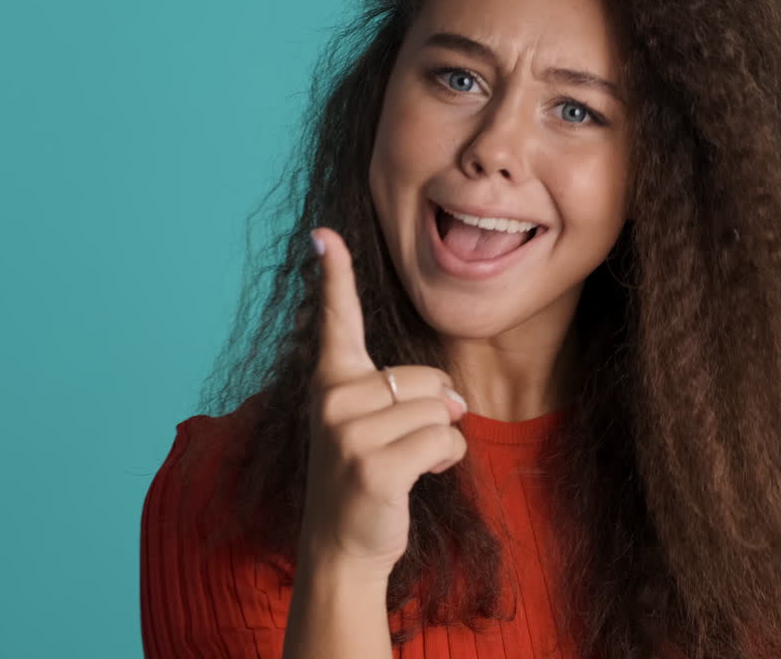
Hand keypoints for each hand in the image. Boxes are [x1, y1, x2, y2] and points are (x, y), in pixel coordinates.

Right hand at [299, 228, 468, 584]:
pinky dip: (445, 460)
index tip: (324, 234)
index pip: (335, 320)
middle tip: (397, 448)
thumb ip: (407, 394)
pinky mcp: (374, 465)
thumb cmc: (364, 478)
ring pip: (440, 409)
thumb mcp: (371, 425)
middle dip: (433, 412)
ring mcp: (349, 432)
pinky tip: (416, 478)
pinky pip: (444, 440)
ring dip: (438, 441)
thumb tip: (457, 398)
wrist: (340, 547)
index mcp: (332, 381)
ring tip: (402, 466)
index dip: (334, 274)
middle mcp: (333, 399)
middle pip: (429, 377)